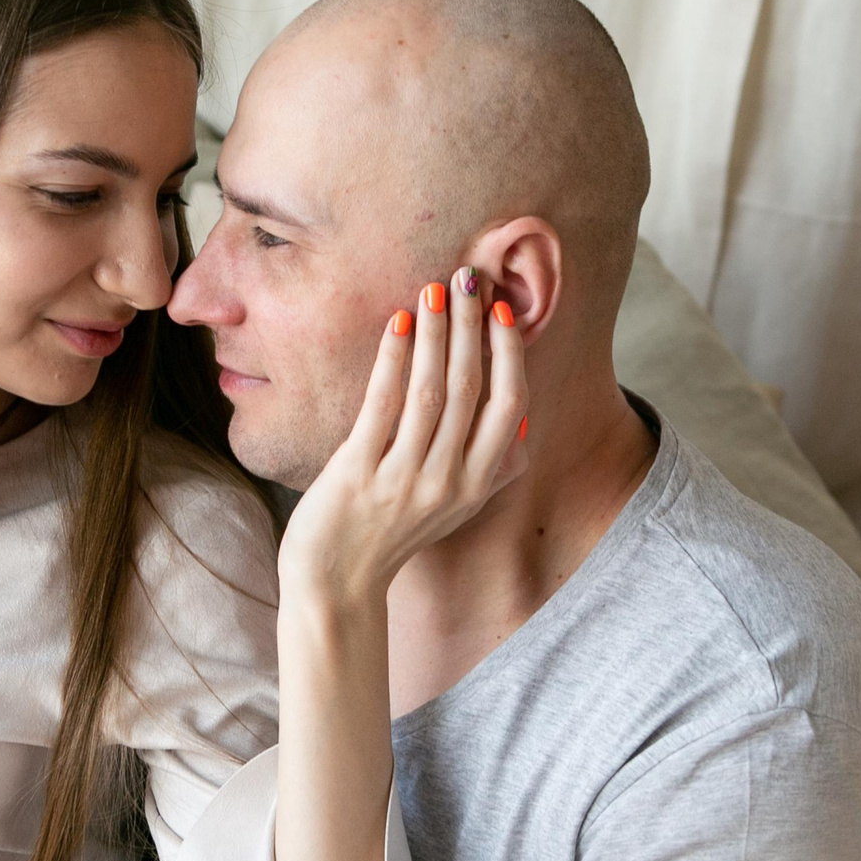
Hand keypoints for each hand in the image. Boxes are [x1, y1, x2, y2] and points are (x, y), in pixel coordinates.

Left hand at [280, 268, 527, 608]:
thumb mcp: (456, 510)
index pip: (511, 406)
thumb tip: (523, 426)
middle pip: (473, 389)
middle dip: (472, 326)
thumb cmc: (393, 537)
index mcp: (478, 483)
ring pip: (431, 391)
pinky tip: (397, 324)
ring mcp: (404, 479)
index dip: (509, 353)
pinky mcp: (359, 474)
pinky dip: (392, 360)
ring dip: (436, 334)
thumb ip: (491, 471)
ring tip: (435, 290)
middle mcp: (448, 481)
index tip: (501, 309)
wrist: (336, 584)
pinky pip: (382, 406)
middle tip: (469, 276)